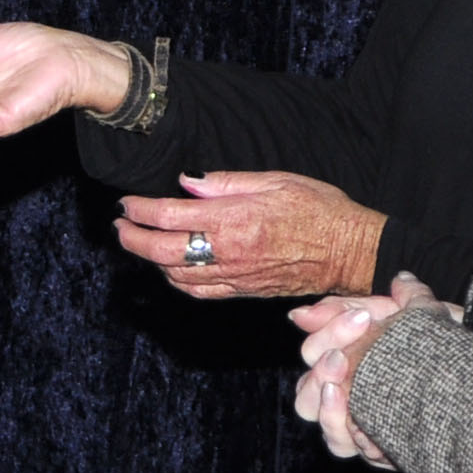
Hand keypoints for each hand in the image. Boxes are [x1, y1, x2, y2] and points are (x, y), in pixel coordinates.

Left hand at [113, 172, 389, 300]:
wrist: (351, 252)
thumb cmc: (320, 209)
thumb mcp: (276, 181)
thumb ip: (226, 182)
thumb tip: (187, 181)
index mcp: (235, 219)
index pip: (170, 216)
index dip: (141, 209)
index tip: (127, 203)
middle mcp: (230, 251)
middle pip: (163, 251)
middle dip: (133, 238)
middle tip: (120, 226)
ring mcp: (236, 275)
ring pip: (176, 274)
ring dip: (151, 259)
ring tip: (141, 242)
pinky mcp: (244, 291)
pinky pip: (199, 291)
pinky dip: (176, 280)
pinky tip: (170, 267)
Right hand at [288, 273, 449, 466]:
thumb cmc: (435, 340)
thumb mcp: (395, 313)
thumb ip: (347, 310)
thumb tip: (298, 314)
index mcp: (343, 360)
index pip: (311, 352)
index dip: (327, 333)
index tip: (362, 318)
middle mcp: (344, 395)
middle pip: (305, 394)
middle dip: (320, 373)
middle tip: (343, 357)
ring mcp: (357, 423)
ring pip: (318, 422)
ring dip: (325, 405)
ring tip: (340, 387)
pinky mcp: (375, 447)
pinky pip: (345, 445)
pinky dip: (347, 431)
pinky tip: (358, 420)